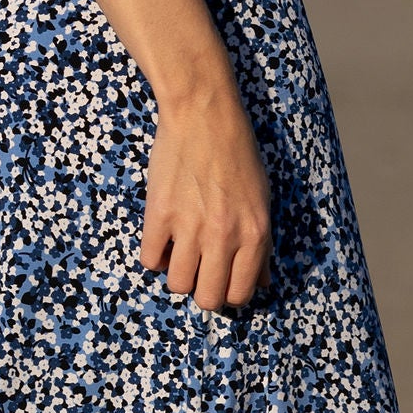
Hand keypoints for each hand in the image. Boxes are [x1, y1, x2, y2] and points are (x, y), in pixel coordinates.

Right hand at [142, 75, 271, 310]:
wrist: (204, 114)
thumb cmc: (237, 153)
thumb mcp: (262, 200)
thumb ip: (262, 246)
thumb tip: (263, 282)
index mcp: (254, 234)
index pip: (240, 293)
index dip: (228, 292)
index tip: (220, 279)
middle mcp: (224, 236)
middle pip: (208, 299)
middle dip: (202, 291)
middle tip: (198, 271)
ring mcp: (190, 226)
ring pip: (177, 284)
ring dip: (177, 274)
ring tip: (179, 253)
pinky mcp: (159, 213)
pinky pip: (150, 258)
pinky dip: (155, 255)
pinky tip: (162, 237)